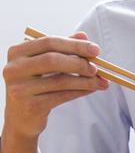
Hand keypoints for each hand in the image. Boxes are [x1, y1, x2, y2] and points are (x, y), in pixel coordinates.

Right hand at [2, 33, 108, 152]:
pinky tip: (92, 89)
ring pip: (60, 80)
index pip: (49, 42)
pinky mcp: (31, 105)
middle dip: (79, 63)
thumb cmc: (35, 85)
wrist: (21, 117)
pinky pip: (62, 96)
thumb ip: (62, 49)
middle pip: (53, 60)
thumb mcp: (44, 65)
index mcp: (17, 52)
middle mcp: (14, 68)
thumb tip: (83, 35)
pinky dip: (80, 92)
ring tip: (101, 81)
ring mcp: (20, 88)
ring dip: (85, 80)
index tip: (96, 49)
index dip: (74, 45)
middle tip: (97, 68)